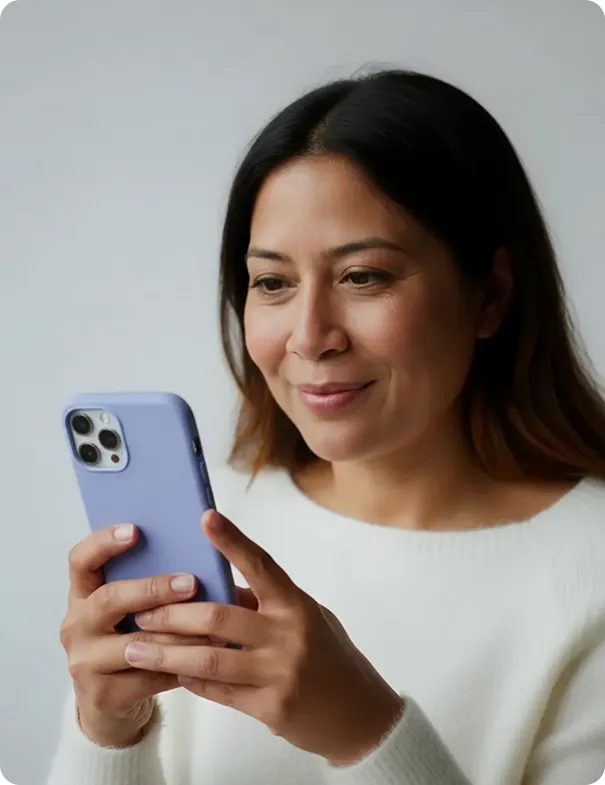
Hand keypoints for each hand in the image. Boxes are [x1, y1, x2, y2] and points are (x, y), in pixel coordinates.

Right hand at [60, 524, 210, 746]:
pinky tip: (205, 659)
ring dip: (177, 634)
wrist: (108, 702)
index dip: (104, 543)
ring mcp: (84, 661)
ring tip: (213, 626)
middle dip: (153, 589)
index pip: (81, 560)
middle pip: (109, 599)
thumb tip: (201, 549)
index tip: (135, 530)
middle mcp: (76, 625)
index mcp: (82, 595)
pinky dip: (179, 666)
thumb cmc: (129, 639)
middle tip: (191, 583)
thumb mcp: (129, 609)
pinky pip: (148, 677)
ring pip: (135, 644)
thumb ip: (147, 581)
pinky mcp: (102, 695)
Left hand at [125, 511, 403, 765]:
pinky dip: (191, 680)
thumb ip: (266, 603)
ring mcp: (279, 673)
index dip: (232, 540)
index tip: (205, 518)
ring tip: (136, 648)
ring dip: (167, 653)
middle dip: (174, 614)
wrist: (360, 716)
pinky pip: (219, 690)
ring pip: (210, 657)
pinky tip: (172, 673)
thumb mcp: (306, 619)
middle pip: (219, 616)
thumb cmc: (332, 658)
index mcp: (296, 605)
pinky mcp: (270, 707)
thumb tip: (220, 586)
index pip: (260, 565)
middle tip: (142, 610)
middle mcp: (288, 635)